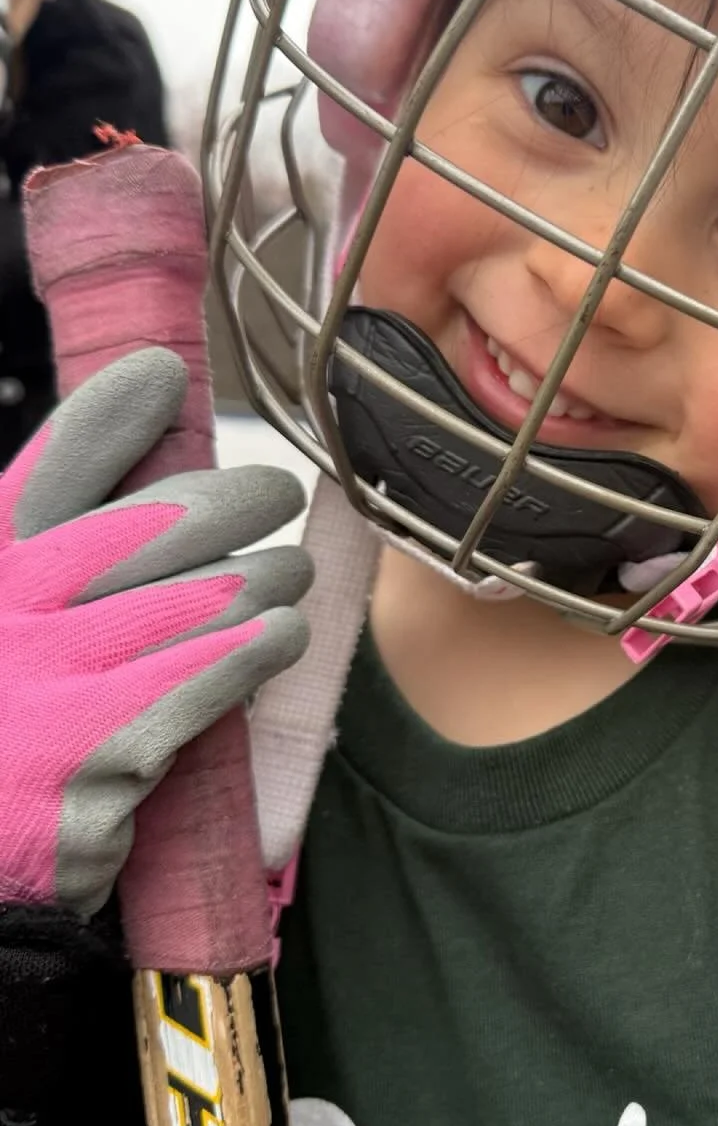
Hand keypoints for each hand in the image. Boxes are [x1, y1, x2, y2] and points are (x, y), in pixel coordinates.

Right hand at [0, 347, 311, 914]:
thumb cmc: (11, 738)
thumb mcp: (14, 631)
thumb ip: (55, 553)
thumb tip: (152, 459)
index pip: (47, 471)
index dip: (108, 415)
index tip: (162, 373)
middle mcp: (8, 612)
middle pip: (156, 522)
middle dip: (237, 499)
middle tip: (276, 497)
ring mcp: (48, 682)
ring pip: (207, 594)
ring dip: (265, 582)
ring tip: (283, 586)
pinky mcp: (99, 751)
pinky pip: (213, 670)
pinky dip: (260, 648)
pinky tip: (282, 639)